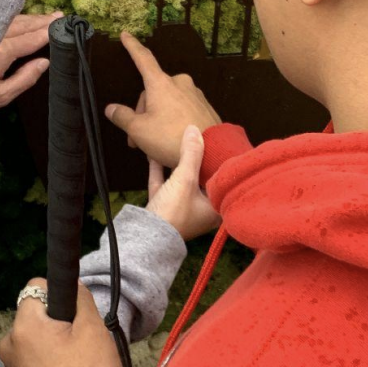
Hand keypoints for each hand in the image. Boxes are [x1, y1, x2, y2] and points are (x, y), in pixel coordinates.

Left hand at [0, 12, 60, 115]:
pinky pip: (2, 21)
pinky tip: (25, 20)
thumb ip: (24, 79)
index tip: (62, 26)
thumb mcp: (0, 95)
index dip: (46, 33)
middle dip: (42, 21)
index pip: (30, 39)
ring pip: (13, 21)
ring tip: (48, 17)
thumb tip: (44, 62)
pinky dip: (17, 19)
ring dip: (32, 18)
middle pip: (23, 25)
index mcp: (1, 52)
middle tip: (60, 16)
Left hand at [0, 281, 123, 366]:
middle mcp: (8, 345)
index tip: (78, 318)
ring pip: (37, 339)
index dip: (63, 296)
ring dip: (56, 344)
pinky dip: (51, 364)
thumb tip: (70, 286)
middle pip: (36, 314)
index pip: (37, 286)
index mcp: (22, 326)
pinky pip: (35, 362)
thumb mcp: (94, 329)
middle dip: (59, 322)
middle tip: (82, 344)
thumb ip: (79, 297)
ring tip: (79, 366)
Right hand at [104, 32, 221, 168]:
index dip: (132, 47)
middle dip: (142, 113)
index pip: (143, 59)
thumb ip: (123, 117)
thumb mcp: (139, 130)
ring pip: (167, 103)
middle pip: (153, 92)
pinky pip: (182, 110)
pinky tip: (171, 141)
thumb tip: (111, 108)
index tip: (126, 35)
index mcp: (161, 83)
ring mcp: (194, 94)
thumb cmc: (171, 138)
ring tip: (153, 146)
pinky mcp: (205, 107)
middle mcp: (179, 83)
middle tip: (136, 139)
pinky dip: (173, 122)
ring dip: (157, 120)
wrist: (213, 152)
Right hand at [146, 125, 220, 240]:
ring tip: (177, 144)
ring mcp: (180, 209)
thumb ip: (191, 153)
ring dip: (177, 164)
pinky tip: (154, 155)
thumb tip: (194, 129)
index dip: (221, 162)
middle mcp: (201, 210)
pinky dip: (160, 170)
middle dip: (198, 160)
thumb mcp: (185, 179)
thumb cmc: (173, 213)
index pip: (222, 180)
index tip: (220, 145)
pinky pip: (163, 184)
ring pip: (180, 181)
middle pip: (201, 179)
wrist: (145, 237)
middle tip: (200, 140)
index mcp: (215, 208)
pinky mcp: (163, 208)